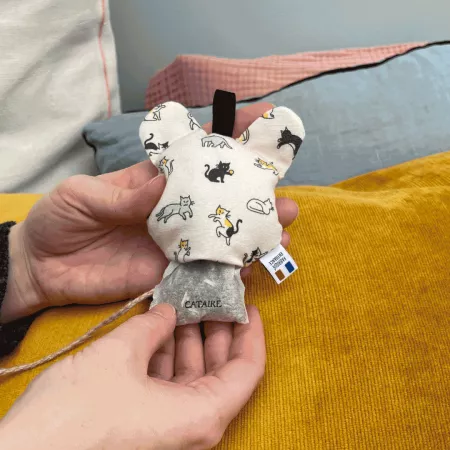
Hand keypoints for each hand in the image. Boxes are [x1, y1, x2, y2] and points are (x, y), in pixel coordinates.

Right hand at [0, 304, 265, 449]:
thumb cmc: (77, 415)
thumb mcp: (120, 354)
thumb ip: (151, 326)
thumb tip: (166, 309)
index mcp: (202, 414)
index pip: (248, 369)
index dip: (252, 333)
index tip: (248, 306)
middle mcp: (192, 425)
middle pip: (221, 369)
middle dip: (215, 329)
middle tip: (210, 296)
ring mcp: (169, 426)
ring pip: (192, 374)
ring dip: (186, 339)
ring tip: (181, 303)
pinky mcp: (146, 423)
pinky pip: (167, 384)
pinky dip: (164, 354)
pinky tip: (155, 328)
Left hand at [1, 103, 297, 321]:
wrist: (42, 269)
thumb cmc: (59, 221)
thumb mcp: (84, 196)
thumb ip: (125, 194)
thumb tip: (165, 183)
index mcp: (151, 183)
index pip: (192, 157)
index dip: (223, 140)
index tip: (259, 125)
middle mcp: (170, 212)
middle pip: (217, 201)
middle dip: (252, 197)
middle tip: (284, 200)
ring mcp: (171, 245)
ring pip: (218, 237)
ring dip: (249, 236)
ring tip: (281, 234)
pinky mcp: (165, 275)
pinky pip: (201, 272)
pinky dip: (226, 270)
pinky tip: (251, 268)